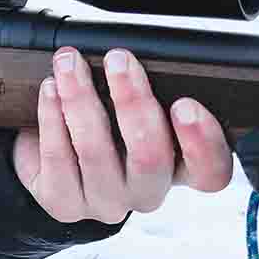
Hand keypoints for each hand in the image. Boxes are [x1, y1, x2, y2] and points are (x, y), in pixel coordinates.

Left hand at [11, 47, 232, 223]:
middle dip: (133, 101)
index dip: (202, 142)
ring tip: (69, 64)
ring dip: (81, 99)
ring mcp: (106, 202)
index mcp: (178, 168)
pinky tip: (50, 89)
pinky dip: (51, 116)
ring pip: (97, 152)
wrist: (48, 150)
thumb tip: (137, 54)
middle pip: (150, 157)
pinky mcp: (64, 204)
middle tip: (118, 60)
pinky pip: (58, 158)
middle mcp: (146, 191)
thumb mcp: (133, 102)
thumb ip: (151, 87)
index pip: (210, 171)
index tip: (185, 104)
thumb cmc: (102, 118)